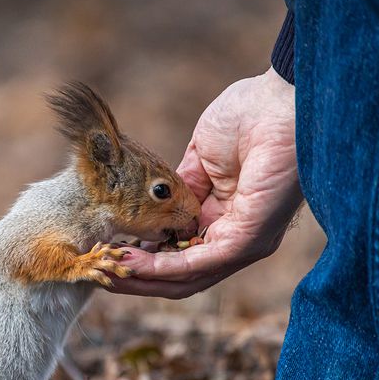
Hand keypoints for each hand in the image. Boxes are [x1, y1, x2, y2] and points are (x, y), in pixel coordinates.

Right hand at [110, 68, 302, 298]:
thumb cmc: (249, 116)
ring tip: (106, 271)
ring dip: (141, 278)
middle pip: (179, 276)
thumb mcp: (198, 159)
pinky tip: (130, 261)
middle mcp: (237, 239)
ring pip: (185, 278)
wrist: (279, 100)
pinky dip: (159, 267)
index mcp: (227, 218)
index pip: (180, 253)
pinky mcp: (247, 242)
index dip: (143, 258)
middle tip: (98, 272)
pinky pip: (196, 265)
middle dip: (137, 278)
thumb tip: (152, 214)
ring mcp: (244, 244)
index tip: (108, 252)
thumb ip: (178, 190)